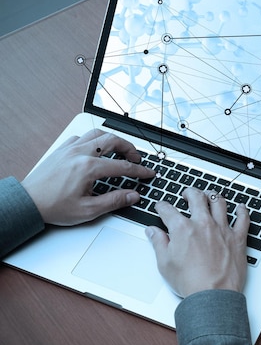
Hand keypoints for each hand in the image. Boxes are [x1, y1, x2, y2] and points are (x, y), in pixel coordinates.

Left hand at [21, 129, 154, 224]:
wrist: (28, 203)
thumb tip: (132, 195)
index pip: (123, 166)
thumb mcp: (88, 210)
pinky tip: (95, 150)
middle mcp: (80, 153)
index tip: (148, 173)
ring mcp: (70, 149)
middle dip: (129, 148)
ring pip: (97, 134)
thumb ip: (114, 201)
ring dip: (112, 140)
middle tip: (136, 159)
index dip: (140, 170)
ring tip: (120, 150)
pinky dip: (93, 141)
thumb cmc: (53, 206)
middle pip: (113, 140)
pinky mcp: (62, 150)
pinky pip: (81, 137)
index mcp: (88, 168)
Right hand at [145, 188, 250, 296]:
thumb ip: (159, 243)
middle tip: (187, 194)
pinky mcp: (237, 238)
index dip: (162, 206)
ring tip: (209, 195)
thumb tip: (152, 232)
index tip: (161, 207)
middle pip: (196, 197)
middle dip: (189, 192)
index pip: (168, 210)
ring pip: (219, 202)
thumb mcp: (165, 264)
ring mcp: (222, 229)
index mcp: (182, 229)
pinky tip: (241, 207)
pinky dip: (242, 211)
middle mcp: (203, 224)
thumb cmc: (191, 282)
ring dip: (213, 196)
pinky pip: (243, 218)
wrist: (213, 295)